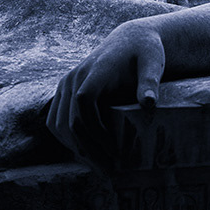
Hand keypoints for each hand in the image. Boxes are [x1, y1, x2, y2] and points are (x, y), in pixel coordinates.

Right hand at [46, 21, 164, 167]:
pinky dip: (67, 139)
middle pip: (69, 120)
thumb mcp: (154, 62)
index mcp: (95, 71)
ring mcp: (65, 84)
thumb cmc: (145, 51)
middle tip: (109, 170)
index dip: (95, 131)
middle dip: (87, 148)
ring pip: (57, 124)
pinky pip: (56, 120)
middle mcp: (74, 78)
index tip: (114, 151)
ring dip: (75, 148)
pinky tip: (87, 153)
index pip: (84, 104)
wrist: (131, 39)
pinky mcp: (64, 91)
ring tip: (99, 166)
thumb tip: (149, 104)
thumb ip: (150, 81)